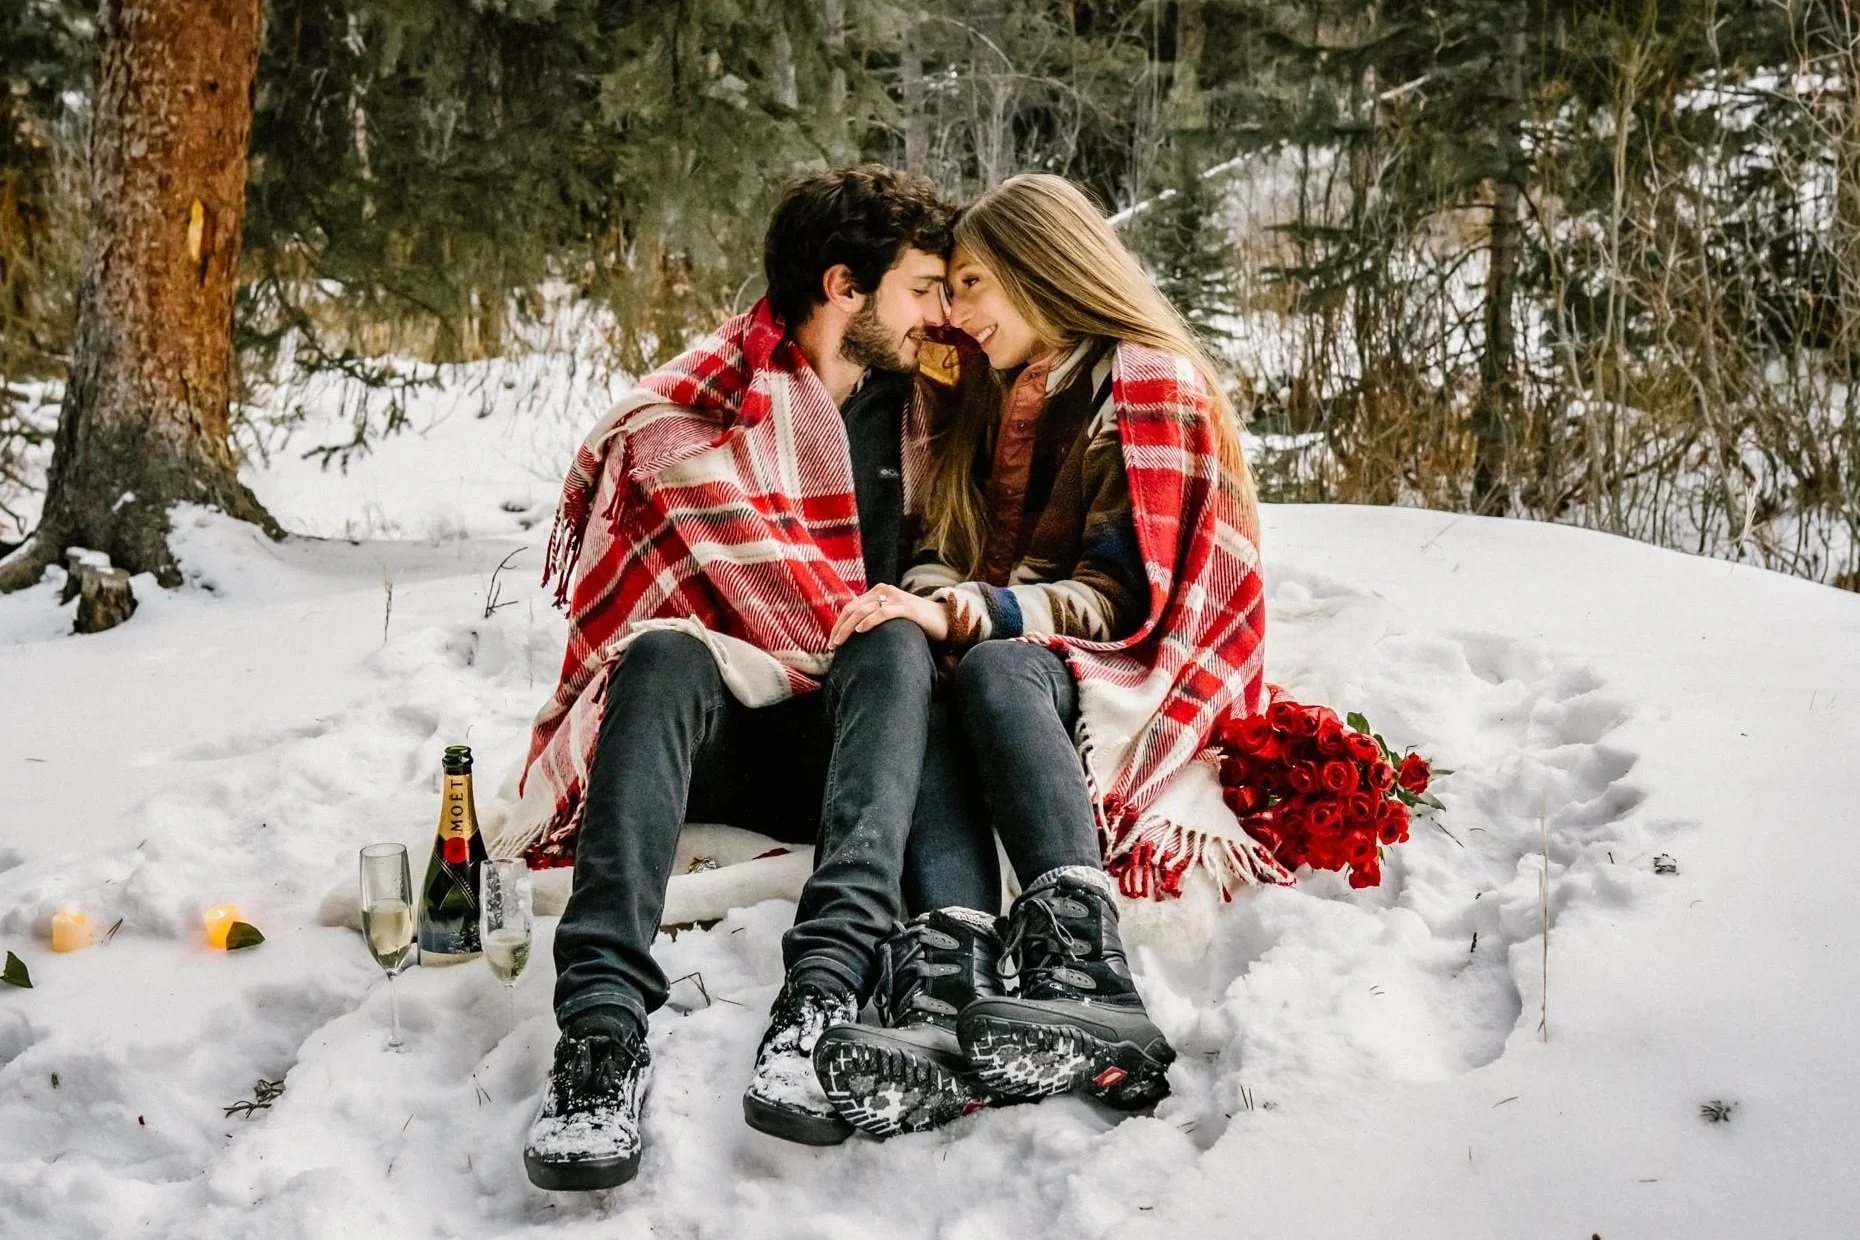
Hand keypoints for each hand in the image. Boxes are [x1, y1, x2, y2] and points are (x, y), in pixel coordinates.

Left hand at [828, 583, 948, 646]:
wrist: (944, 619)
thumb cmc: (915, 623)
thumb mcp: (891, 616)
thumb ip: (875, 618)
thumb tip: (853, 634)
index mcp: (878, 592)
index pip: (851, 607)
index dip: (838, 624)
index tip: (831, 642)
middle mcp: (884, 591)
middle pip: (853, 609)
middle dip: (839, 627)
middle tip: (832, 646)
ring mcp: (895, 598)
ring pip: (863, 611)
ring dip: (848, 628)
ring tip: (840, 642)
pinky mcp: (906, 608)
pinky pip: (882, 613)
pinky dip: (869, 621)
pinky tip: (860, 631)